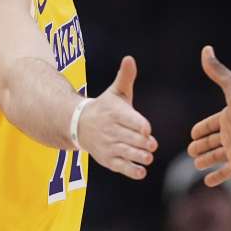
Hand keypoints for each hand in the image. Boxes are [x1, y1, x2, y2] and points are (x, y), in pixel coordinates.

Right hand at [77, 56, 156, 179]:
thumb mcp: (115, 92)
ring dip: (137, 156)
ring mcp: (107, 145)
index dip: (139, 125)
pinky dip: (130, 170)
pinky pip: (119, 166)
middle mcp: (110, 130)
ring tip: (148, 157)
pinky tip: (141, 171)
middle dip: (142, 143)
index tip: (147, 129)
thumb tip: (129, 58)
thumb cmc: (105, 107)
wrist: (79, 124)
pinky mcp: (107, 159)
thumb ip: (125, 77)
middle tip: (152, 145)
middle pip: (128, 138)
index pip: (128, 119)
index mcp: (114, 112)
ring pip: (124, 153)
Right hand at [187, 45, 230, 186]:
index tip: (192, 134)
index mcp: (228, 117)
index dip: (201, 129)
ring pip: (217, 157)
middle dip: (200, 146)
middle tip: (190, 150)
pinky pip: (226, 173)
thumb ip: (217, 70)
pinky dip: (217, 177)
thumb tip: (206, 49)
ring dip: (206, 161)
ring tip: (196, 164)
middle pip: (212, 141)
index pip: (210, 124)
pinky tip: (208, 182)